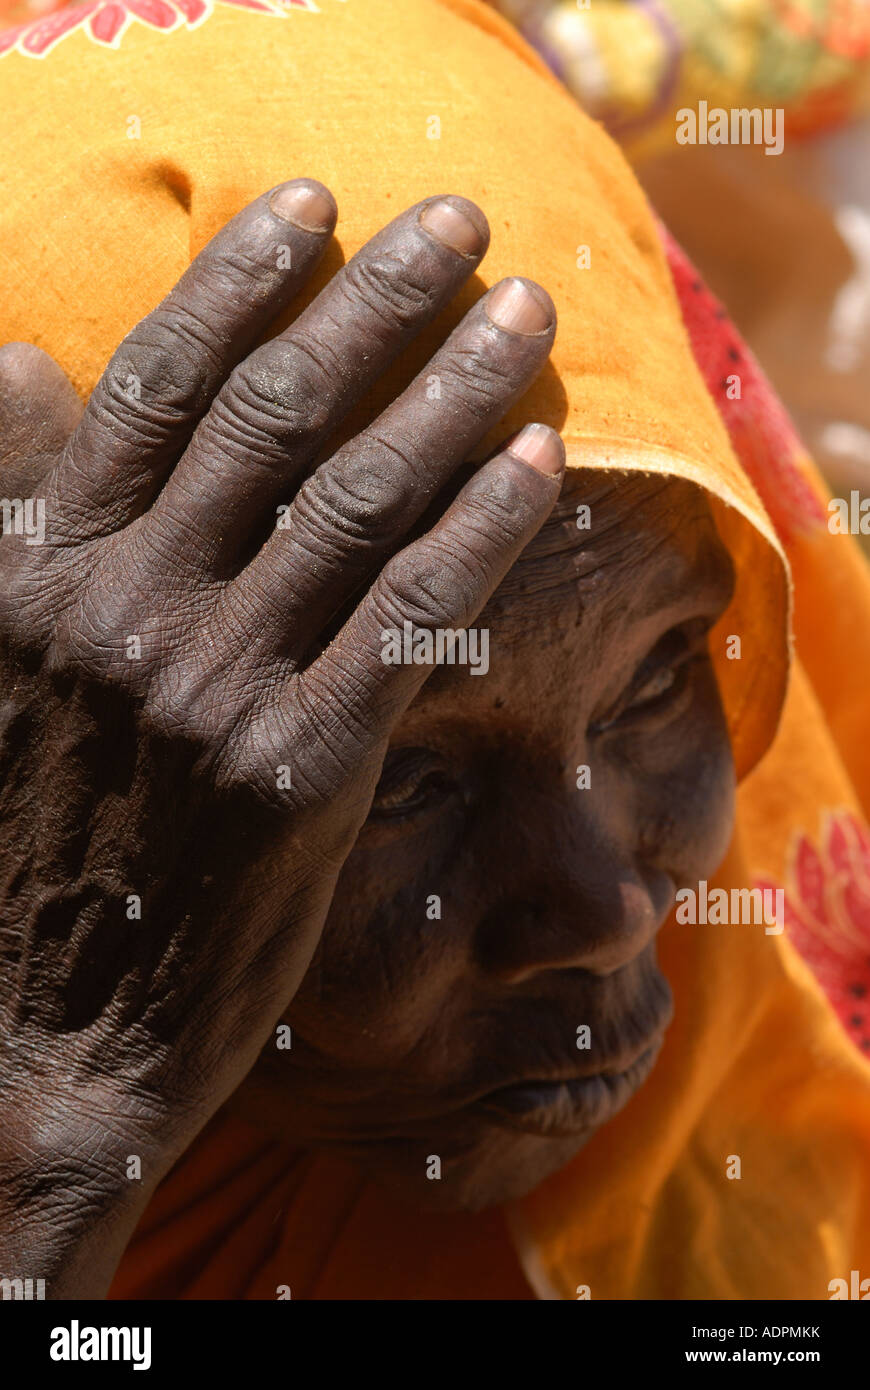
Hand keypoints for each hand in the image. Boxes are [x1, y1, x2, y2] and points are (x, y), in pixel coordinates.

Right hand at [0, 180, 562, 1289]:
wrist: (43, 1034)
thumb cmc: (23, 841)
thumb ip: (8, 509)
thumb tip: (21, 362)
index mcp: (32, 570)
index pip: (155, 385)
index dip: (244, 281)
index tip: (317, 207)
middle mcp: (122, 611)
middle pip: (275, 415)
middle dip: (376, 299)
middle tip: (458, 221)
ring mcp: (214, 691)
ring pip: (358, 501)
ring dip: (454, 387)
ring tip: (524, 310)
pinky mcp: (299, 774)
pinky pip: (411, 620)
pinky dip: (482, 528)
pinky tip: (538, 457)